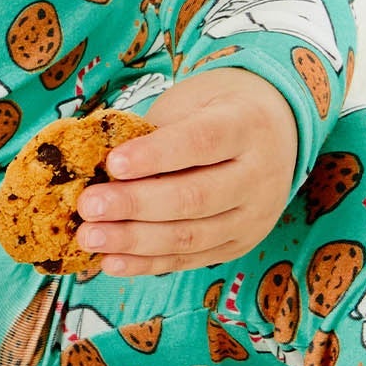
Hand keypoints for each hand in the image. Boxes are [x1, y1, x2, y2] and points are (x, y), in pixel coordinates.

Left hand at [73, 68, 299, 274]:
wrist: (277, 129)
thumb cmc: (217, 109)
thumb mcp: (193, 101)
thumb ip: (154, 131)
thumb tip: (96, 166)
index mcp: (247, 126)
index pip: (201, 142)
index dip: (156, 155)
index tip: (112, 163)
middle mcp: (258, 175)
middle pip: (195, 197)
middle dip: (136, 204)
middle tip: (89, 206)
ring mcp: (253, 217)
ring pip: (191, 236)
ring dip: (135, 241)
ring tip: (90, 238)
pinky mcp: (240, 244)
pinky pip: (191, 259)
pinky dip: (148, 264)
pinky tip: (112, 262)